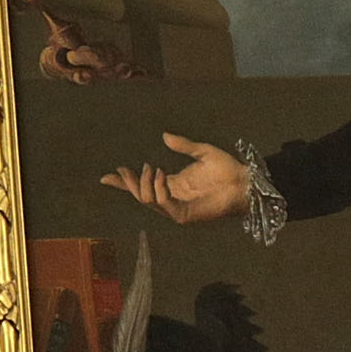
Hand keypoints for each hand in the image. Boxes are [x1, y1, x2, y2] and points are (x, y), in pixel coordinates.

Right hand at [97, 132, 249, 224]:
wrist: (244, 182)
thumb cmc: (227, 169)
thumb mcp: (202, 152)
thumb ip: (183, 145)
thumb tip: (164, 136)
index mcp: (173, 185)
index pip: (143, 186)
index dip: (124, 183)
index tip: (106, 176)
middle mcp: (172, 198)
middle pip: (139, 196)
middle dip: (129, 183)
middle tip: (128, 168)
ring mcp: (178, 208)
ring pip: (148, 201)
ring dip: (144, 184)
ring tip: (153, 168)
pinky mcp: (186, 215)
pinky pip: (164, 205)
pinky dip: (159, 191)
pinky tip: (161, 176)